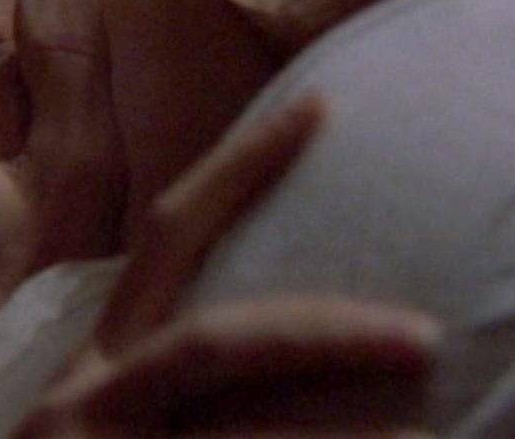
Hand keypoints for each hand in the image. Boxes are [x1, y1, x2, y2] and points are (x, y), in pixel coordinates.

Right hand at [14, 96, 440, 438]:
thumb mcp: (118, 415)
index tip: (324, 107)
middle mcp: (87, 401)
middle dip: (329, 333)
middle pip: (219, 341)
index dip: (245, 165)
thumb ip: (184, 373)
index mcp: (101, 358)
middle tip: (427, 336)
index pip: (175, 233)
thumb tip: (302, 327)